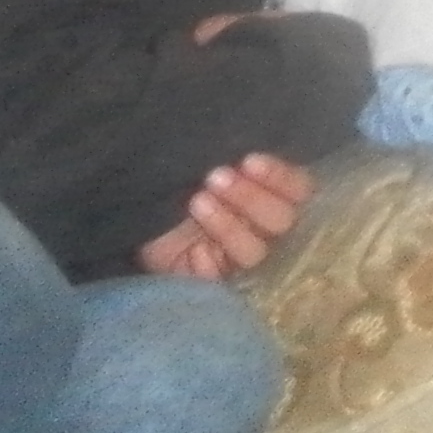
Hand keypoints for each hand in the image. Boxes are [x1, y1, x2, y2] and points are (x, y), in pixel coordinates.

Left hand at [137, 154, 316, 281]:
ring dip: (229, 223)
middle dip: (251, 197)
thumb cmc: (175, 188)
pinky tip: (196, 240)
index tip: (249, 161)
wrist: (133, 220)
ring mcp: (241, 261)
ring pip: (256, 250)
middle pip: (283, 220)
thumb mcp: (204, 165)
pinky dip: (211, 255)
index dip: (281, 177)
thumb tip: (244, 150)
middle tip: (216, 176)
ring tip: (198, 201)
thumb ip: (235, 162)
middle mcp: (264, 230)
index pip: (300, 190)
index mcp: (273, 198)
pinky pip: (224, 275)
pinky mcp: (217, 283)